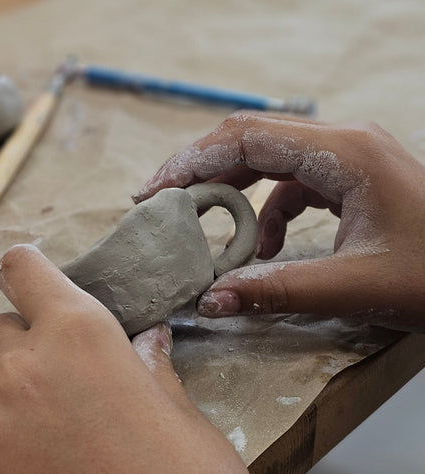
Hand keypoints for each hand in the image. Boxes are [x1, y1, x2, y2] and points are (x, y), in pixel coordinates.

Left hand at [0, 245, 287, 473]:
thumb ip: (152, 368)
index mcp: (83, 336)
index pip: (24, 268)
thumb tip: (148, 339)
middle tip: (49, 369)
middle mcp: (27, 370)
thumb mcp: (183, 415)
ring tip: (6, 401)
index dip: (27, 271)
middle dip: (19, 340)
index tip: (31, 283)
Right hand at [134, 114, 424, 331]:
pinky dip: (266, 211)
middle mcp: (343, 142)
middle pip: (250, 139)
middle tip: (162, 203)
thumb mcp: (352, 286)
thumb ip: (277, 292)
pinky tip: (263, 247)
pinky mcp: (350, 178)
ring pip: (268, 158)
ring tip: (198, 221)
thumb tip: (210, 301)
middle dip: (201, 170)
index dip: (191, 162)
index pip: (246, 139)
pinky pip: (292, 182)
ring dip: (230, 189)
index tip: (153, 193)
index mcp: (343, 153)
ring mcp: (348, 157)